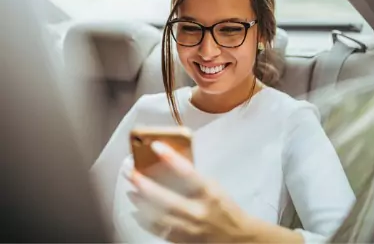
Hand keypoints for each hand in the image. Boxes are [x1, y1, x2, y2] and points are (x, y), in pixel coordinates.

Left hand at [124, 141, 254, 242]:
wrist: (236, 237)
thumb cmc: (224, 208)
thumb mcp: (214, 187)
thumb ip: (194, 178)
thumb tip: (167, 165)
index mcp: (209, 193)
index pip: (188, 172)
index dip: (171, 158)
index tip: (156, 146)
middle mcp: (198, 211)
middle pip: (166, 198)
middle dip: (144, 184)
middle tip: (130, 172)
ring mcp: (189, 228)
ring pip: (158, 216)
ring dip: (141, 202)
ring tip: (130, 190)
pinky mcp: (182, 240)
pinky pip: (158, 230)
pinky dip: (144, 220)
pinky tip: (136, 211)